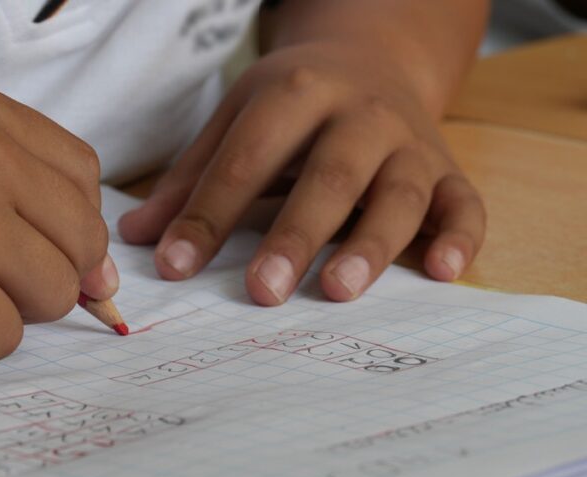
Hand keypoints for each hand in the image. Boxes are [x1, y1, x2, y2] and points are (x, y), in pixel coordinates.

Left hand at [119, 41, 484, 304]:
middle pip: (329, 176)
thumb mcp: (238, 120)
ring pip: (399, 193)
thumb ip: (192, 179)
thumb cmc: (294, 103)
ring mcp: (409, 142)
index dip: (209, 214)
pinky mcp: (447, 168)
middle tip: (263, 291)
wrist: (372, 59)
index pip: (246, 160)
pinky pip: (465, 203)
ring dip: (372, 243)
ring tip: (338, 291)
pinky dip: (461, 237)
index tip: (175, 267)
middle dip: (295, 234)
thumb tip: (137, 238)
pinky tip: (442, 273)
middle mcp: (359, 114)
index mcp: (296, 93)